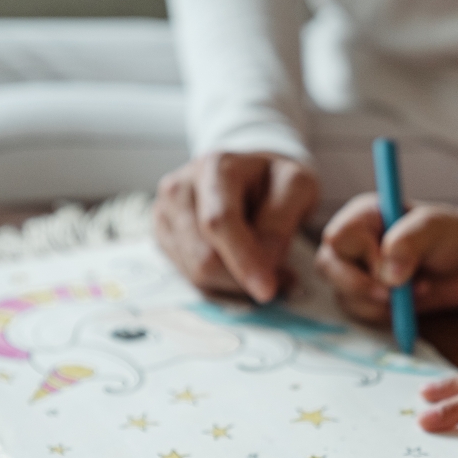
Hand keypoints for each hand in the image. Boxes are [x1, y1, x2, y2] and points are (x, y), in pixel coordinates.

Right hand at [155, 152, 317, 301]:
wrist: (249, 174)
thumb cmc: (273, 181)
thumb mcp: (296, 187)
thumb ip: (279, 225)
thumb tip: (263, 267)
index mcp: (214, 168)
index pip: (220, 222)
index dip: (243, 260)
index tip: (267, 290)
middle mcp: (179, 188)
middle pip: (204, 257)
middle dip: (242, 276)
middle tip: (279, 276)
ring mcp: (164, 213)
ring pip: (195, 273)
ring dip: (233, 282)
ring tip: (259, 265)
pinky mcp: (161, 236)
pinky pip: (189, 277)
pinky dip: (219, 282)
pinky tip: (236, 264)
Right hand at [314, 180, 457, 322]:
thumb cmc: (450, 236)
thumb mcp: (434, 229)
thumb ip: (409, 242)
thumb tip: (388, 276)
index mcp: (362, 216)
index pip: (338, 237)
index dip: (362, 256)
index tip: (392, 266)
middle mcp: (352, 243)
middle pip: (328, 267)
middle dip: (363, 286)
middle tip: (396, 292)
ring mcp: (355, 271)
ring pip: (344, 295)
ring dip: (382, 301)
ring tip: (418, 288)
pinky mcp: (365, 297)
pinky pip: (361, 313)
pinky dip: (387, 313)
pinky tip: (410, 301)